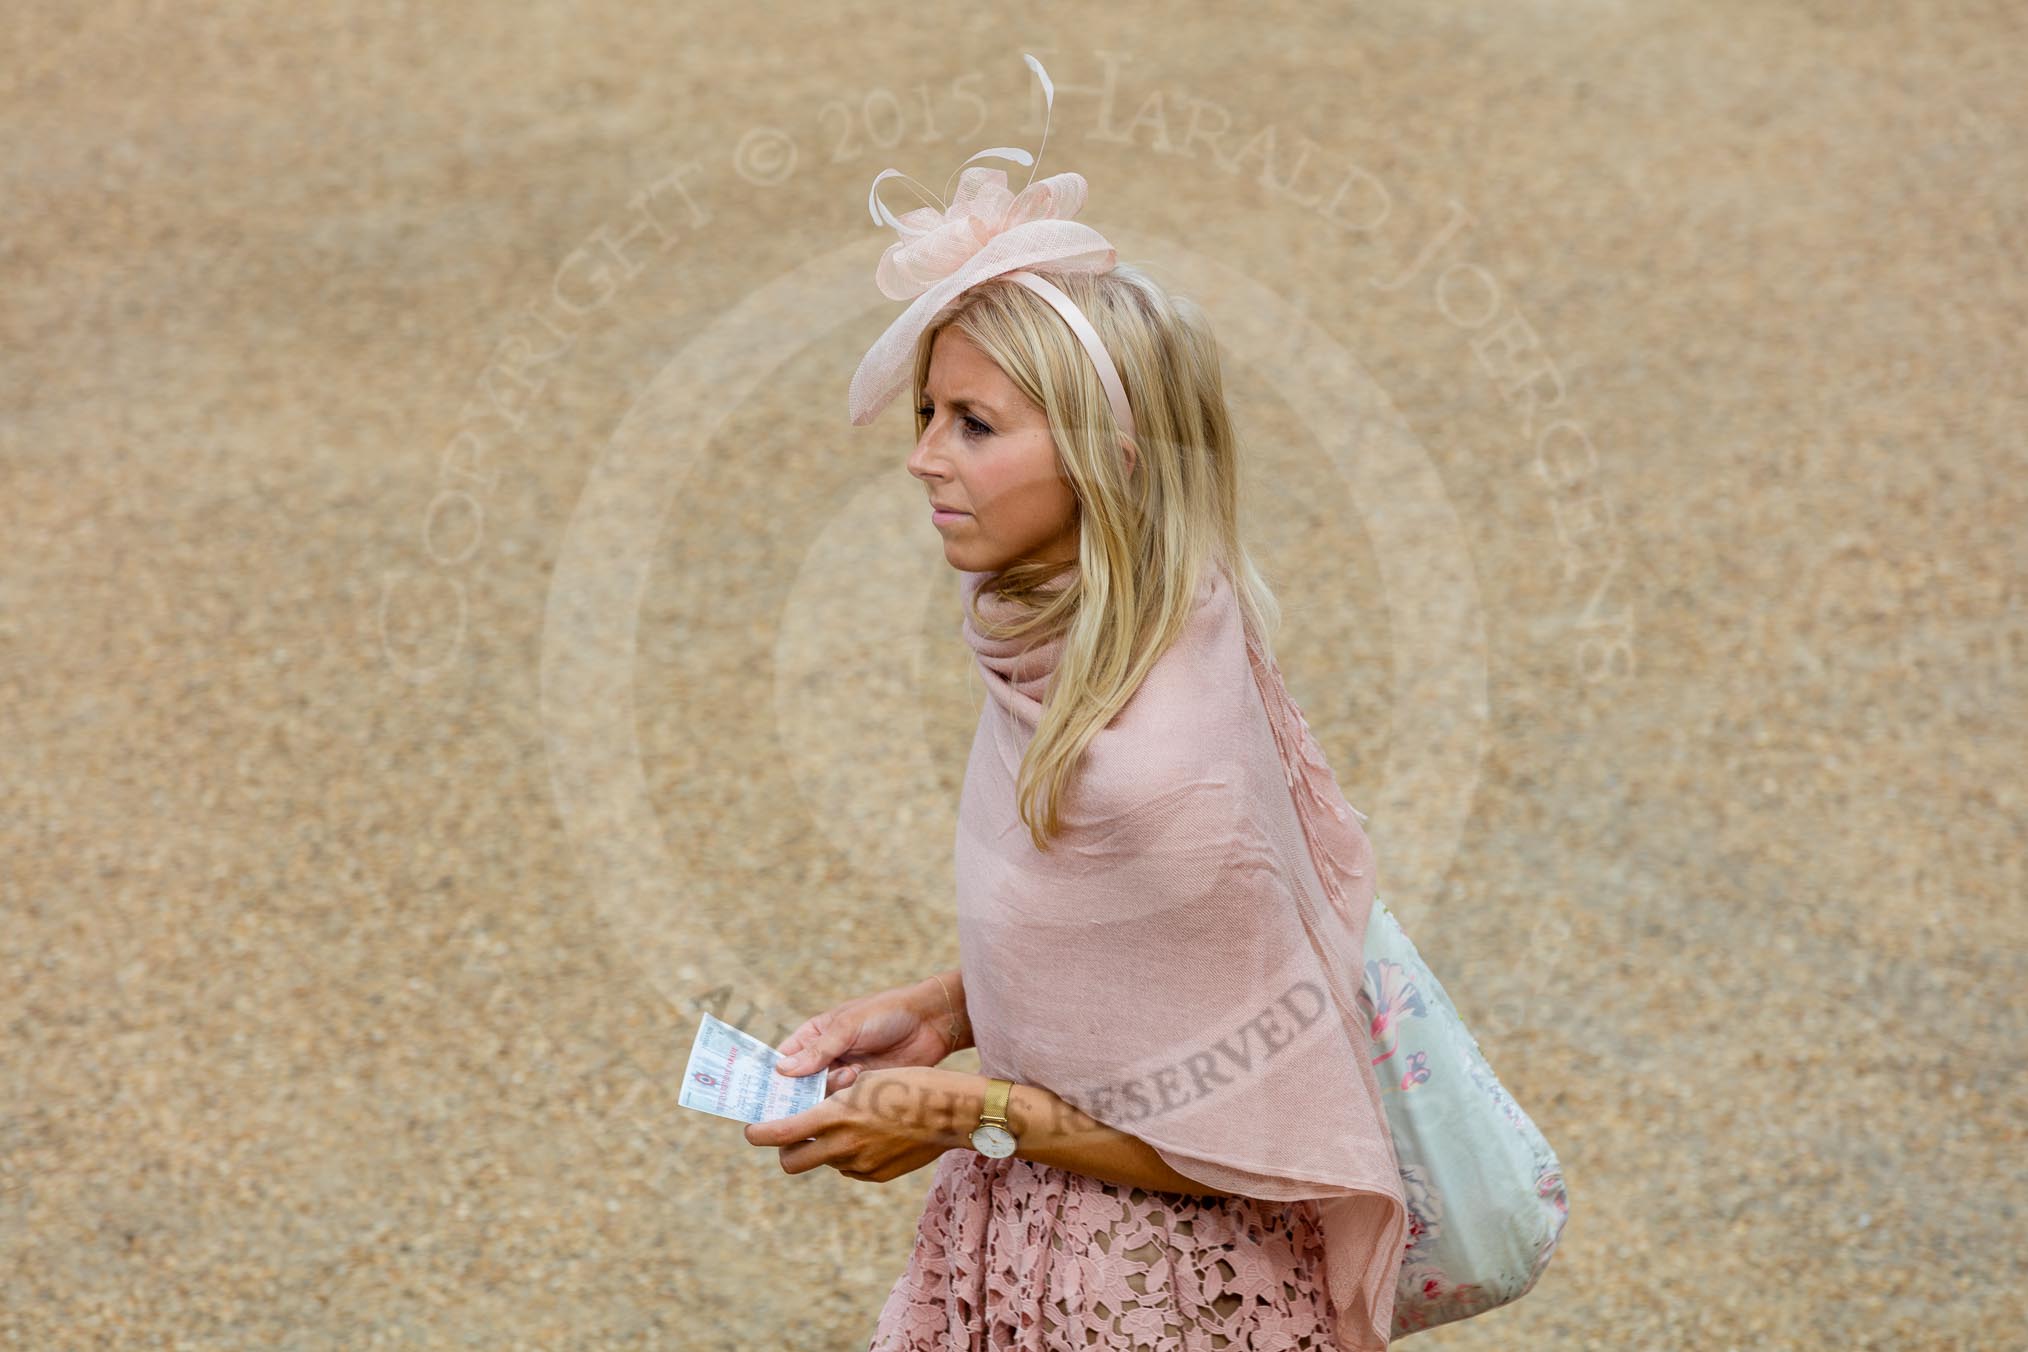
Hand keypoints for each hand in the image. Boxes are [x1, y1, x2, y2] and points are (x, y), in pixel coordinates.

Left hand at [744, 1066, 979, 1183]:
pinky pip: (851, 1167)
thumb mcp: (863, 1081)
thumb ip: (831, 1100)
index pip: (780, 1134)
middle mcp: (843, 1146)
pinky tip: (872, 1135)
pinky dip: (850, 1154)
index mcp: (835, 1117)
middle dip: (785, 1150)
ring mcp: (861, 1165)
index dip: (759, 1133)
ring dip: (824, 1147)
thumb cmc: (908, 1083)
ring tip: (847, 1124)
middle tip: (789, 1135)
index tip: (752, 1130)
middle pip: (792, 1162)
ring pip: (824, 1161)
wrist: (951, 1111)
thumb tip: (809, 1114)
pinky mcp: (878, 1175)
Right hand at [773, 976, 961, 1090]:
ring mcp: (843, 1076)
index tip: (763, 1094)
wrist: (930, 1023)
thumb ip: (818, 1050)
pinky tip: (860, 1084)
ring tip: (850, 1074)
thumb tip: (781, 1070)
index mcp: (814, 1036)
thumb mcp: (848, 1026)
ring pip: (821, 1097)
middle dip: (799, 1092)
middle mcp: (824, 1058)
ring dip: (831, 1090)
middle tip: (802, 1099)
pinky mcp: (862, 1091)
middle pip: (798, 1085)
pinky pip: (844, 1103)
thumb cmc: (886, 1013)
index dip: (772, 1076)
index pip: (783, 1059)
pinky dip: (848, 1099)